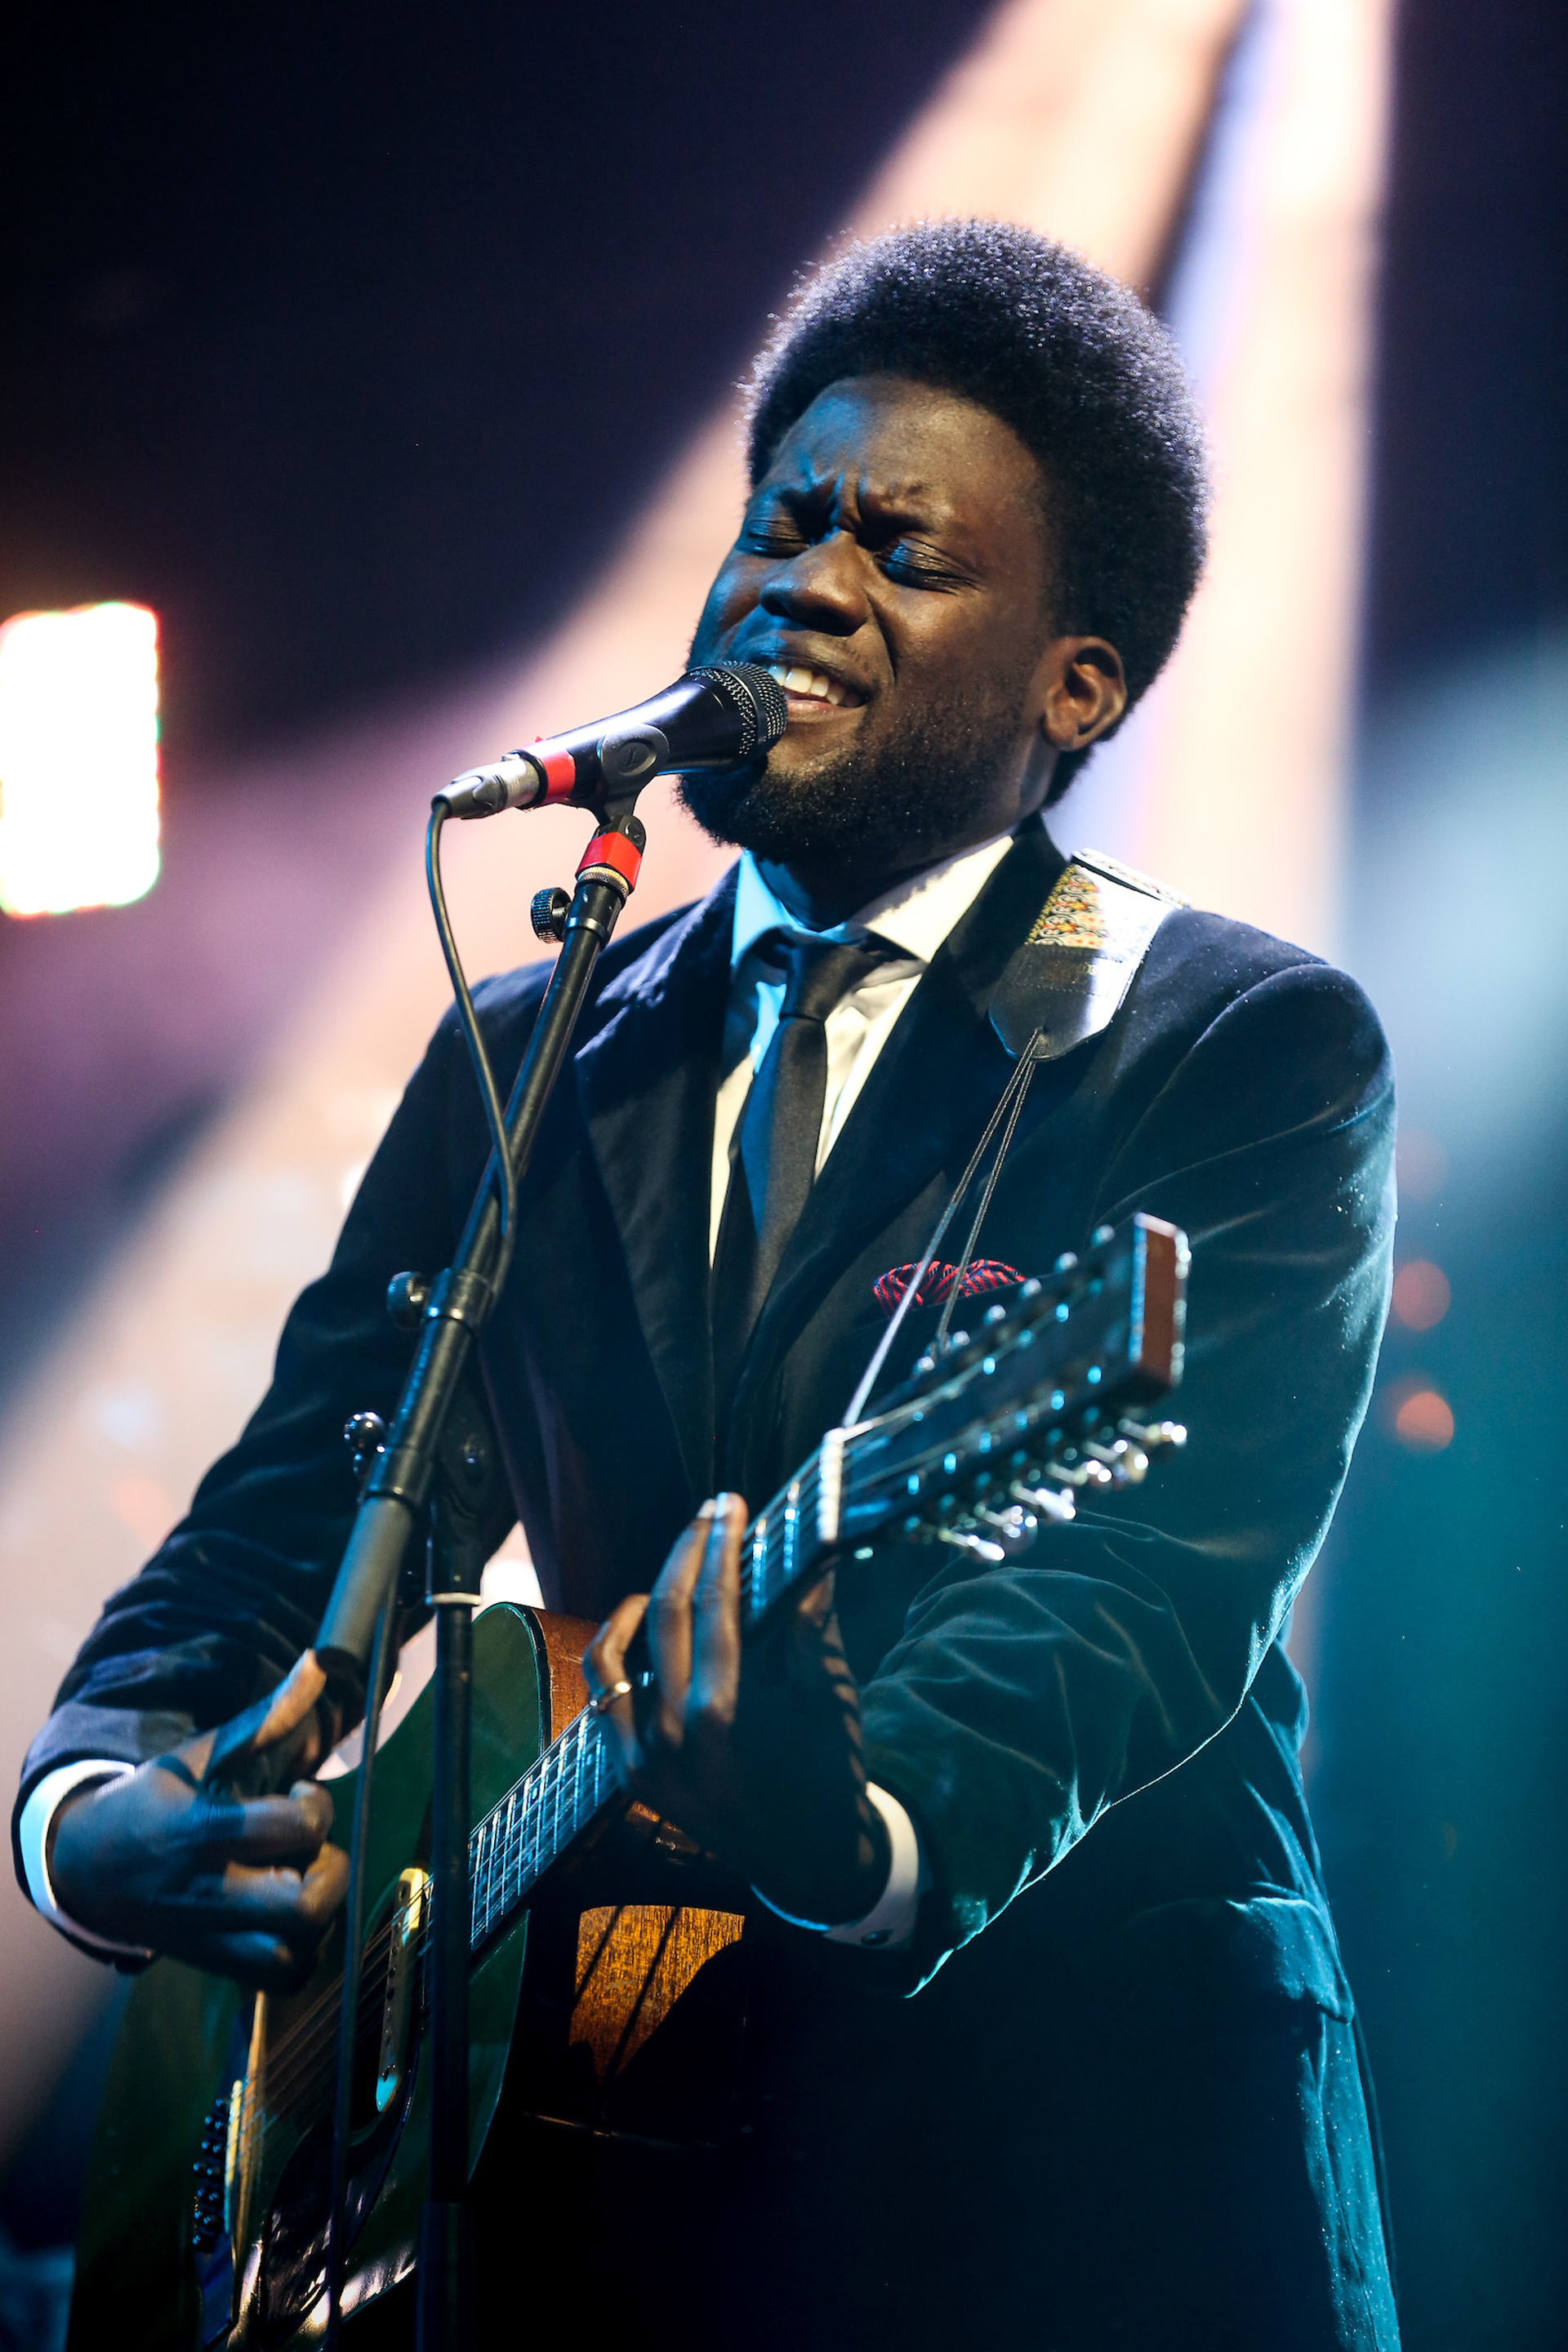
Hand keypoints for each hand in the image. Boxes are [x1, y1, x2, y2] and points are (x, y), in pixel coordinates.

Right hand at [49, 1651, 349, 1987]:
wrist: (89, 1868)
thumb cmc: (154, 1801)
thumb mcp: (199, 1754)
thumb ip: (265, 1717)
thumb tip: (319, 1664)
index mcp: (202, 1832)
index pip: (287, 1831)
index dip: (312, 1808)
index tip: (299, 1795)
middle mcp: (208, 1893)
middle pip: (303, 1904)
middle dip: (328, 1869)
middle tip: (310, 1848)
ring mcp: (212, 1937)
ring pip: (297, 1950)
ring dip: (318, 1912)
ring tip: (300, 1877)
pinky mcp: (216, 1965)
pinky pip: (281, 1976)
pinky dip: (302, 1950)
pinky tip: (291, 1913)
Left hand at [584, 1494, 889, 1926]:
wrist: (806, 1862)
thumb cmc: (829, 1775)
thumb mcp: (830, 1702)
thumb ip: (809, 1630)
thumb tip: (808, 1561)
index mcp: (724, 1717)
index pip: (713, 1606)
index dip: (721, 1546)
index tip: (730, 1504)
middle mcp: (671, 1738)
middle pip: (663, 1615)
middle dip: (687, 1552)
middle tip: (709, 1513)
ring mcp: (642, 1760)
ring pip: (615, 1654)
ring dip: (641, 1601)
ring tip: (674, 1573)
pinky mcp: (630, 1775)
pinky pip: (605, 1699)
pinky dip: (620, 1656)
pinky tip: (648, 1630)